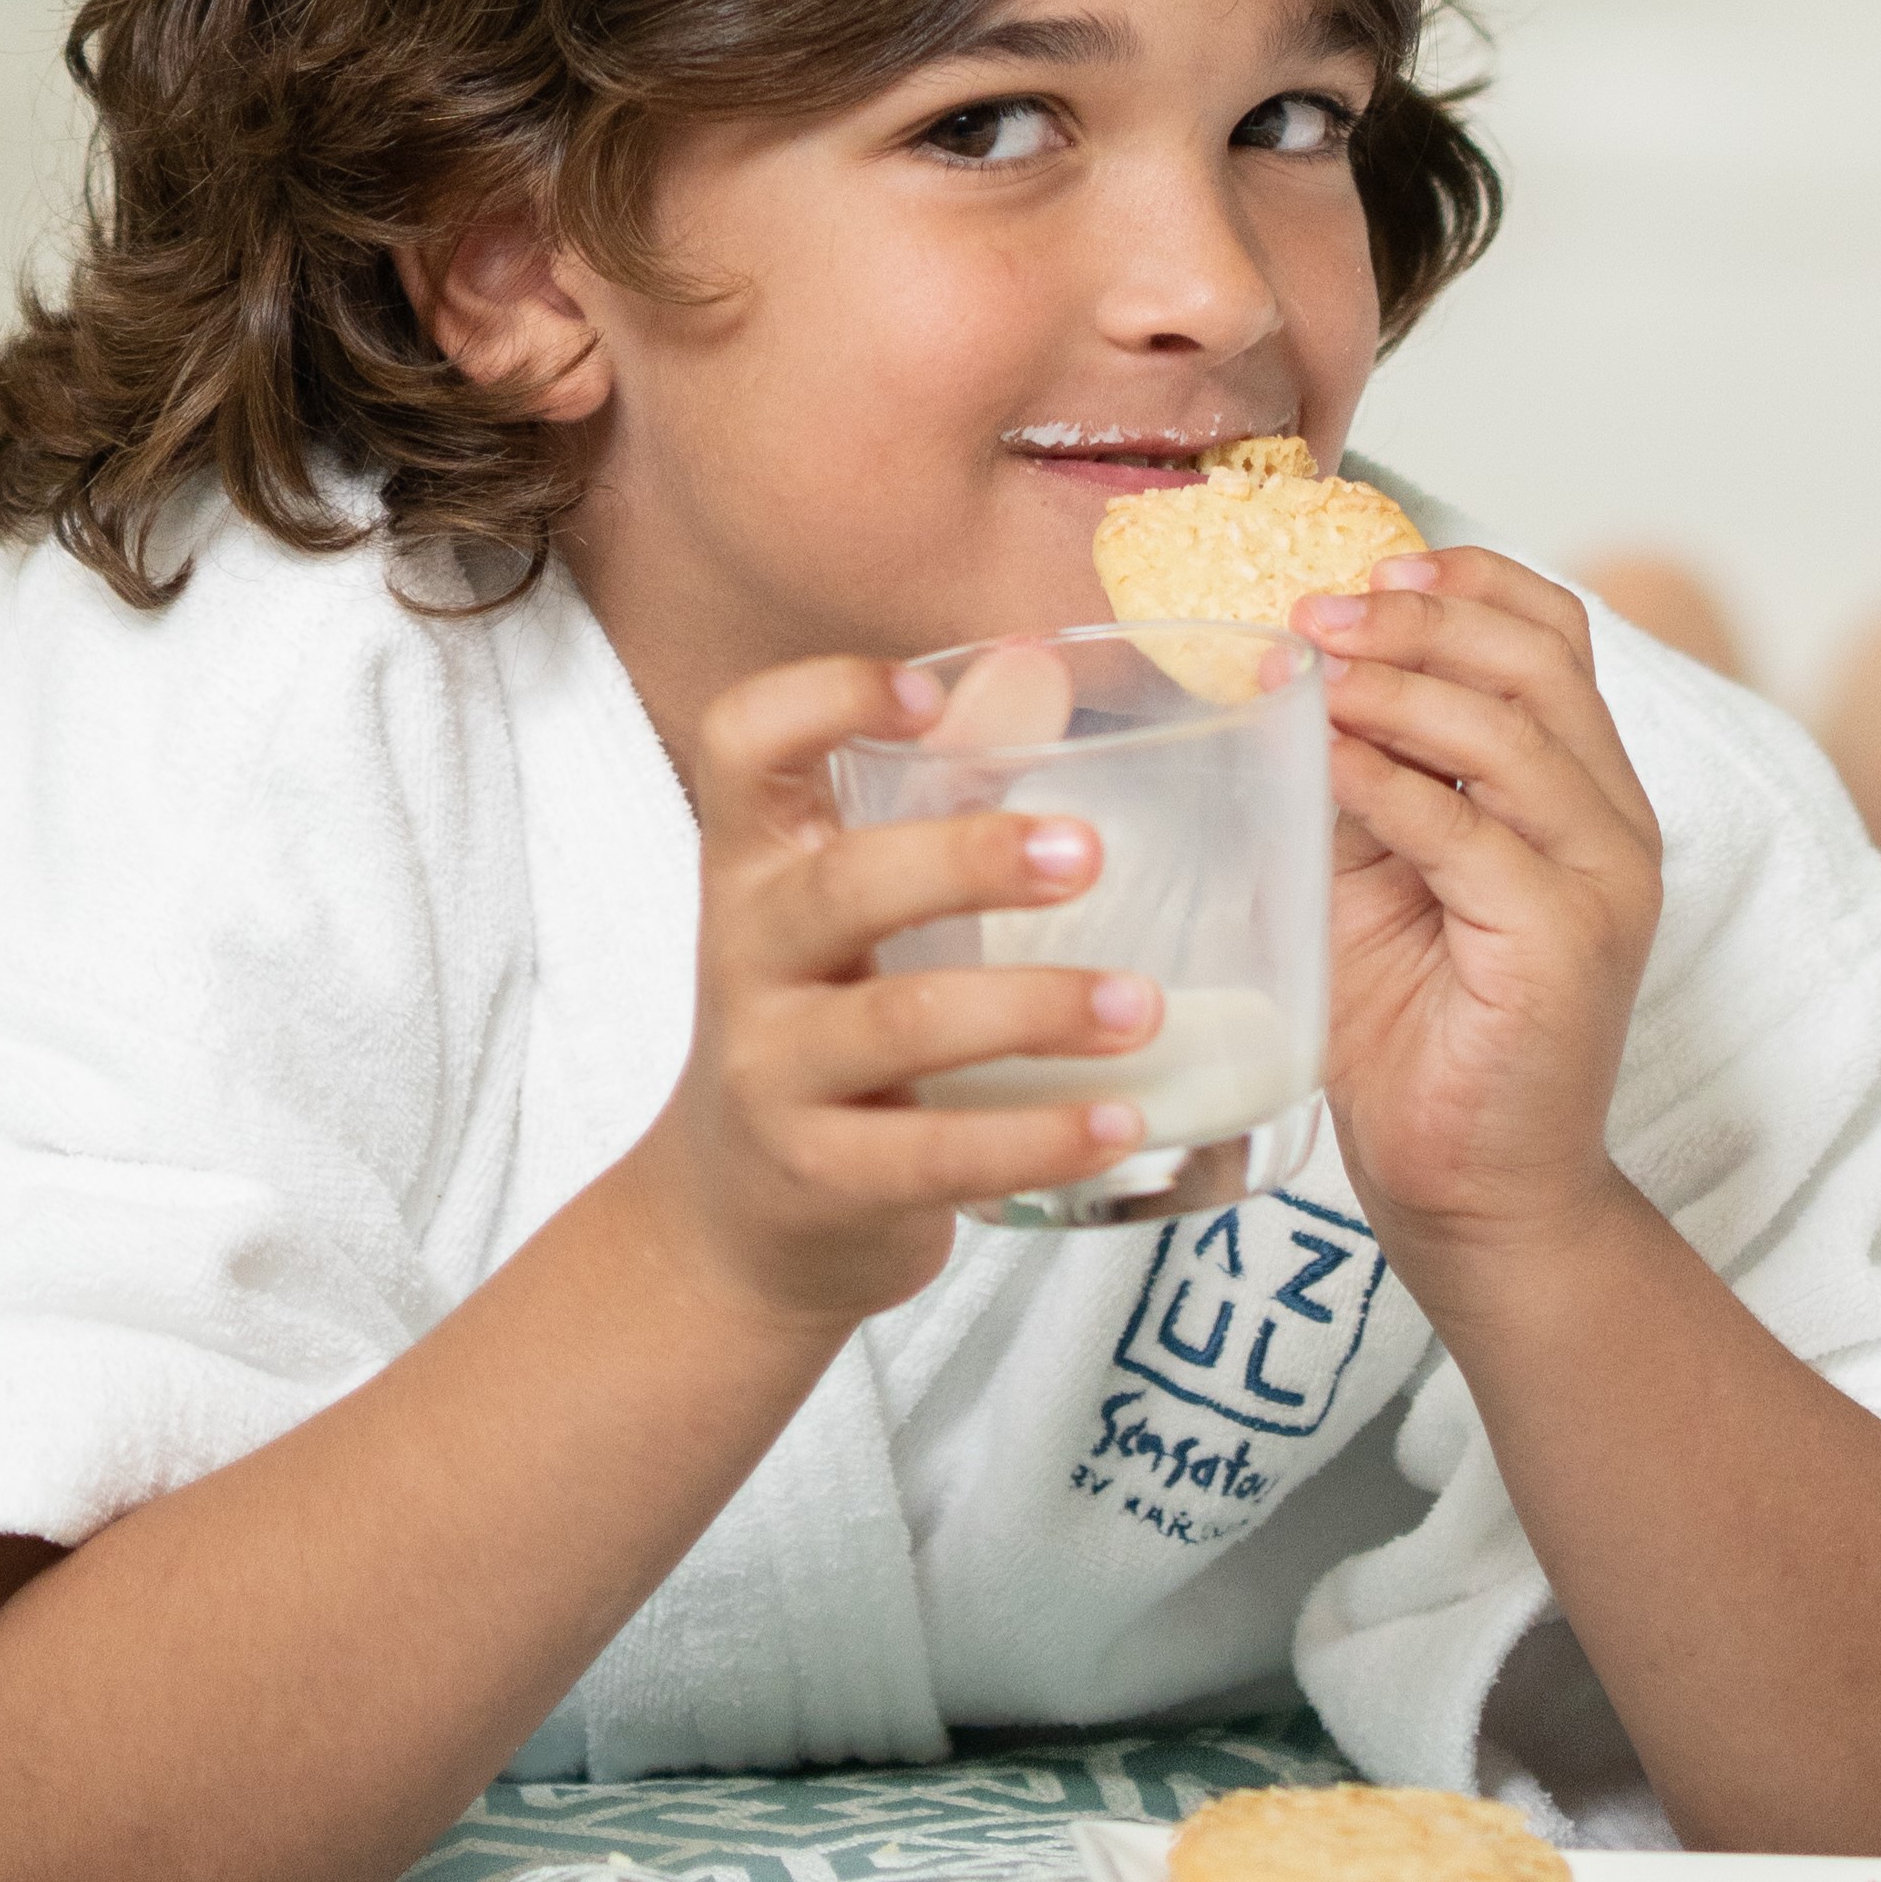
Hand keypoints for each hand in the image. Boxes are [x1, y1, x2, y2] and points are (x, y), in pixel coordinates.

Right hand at [639, 653, 1178, 1325]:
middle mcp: (748, 956)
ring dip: (1033, 1010)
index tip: (925, 694)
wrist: (738, 1217)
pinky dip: (1036, 1140)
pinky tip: (1122, 1122)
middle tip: (1089, 853)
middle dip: (967, 862)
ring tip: (1141, 1007)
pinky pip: (933, 1157)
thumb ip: (939, 796)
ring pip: (898, 1025)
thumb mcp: (858, 912)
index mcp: (759, 863)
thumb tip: (1037, 664)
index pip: (741, 746)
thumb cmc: (828, 1025)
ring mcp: (774, 1072)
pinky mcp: (820, 1176)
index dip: (818, 700)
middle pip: (842, 887)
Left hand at [1293, 551, 1666, 1262]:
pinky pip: (1469, 832)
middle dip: (1420, 617)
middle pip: (1539, 661)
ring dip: (1399, 685)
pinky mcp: (1563, 942)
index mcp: (1582, 793)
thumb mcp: (1379, 877)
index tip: (1364, 568)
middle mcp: (1612, 823)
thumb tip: (1278, 676)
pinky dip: (1387, 780)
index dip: (1467, 582)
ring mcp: (1601, 881)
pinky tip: (1320, 758)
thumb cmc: (1422, 1042)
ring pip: (1512, 730)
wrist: (1476, 1196)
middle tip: (1313, 613)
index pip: (1556, 636)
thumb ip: (1364, 781)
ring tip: (1307, 668)